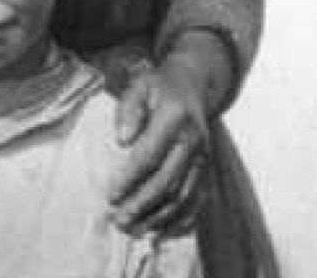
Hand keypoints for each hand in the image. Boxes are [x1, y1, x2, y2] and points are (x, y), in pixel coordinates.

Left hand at [109, 62, 208, 237]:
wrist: (194, 85)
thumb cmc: (159, 87)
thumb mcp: (140, 85)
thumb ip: (129, 108)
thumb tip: (122, 139)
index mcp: (176, 116)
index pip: (150, 155)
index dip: (130, 179)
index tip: (111, 196)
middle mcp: (194, 139)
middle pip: (168, 181)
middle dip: (142, 205)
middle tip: (118, 220)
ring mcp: (203, 156)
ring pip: (183, 195)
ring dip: (158, 217)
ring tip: (134, 230)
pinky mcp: (206, 168)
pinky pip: (197, 199)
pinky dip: (181, 220)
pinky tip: (161, 232)